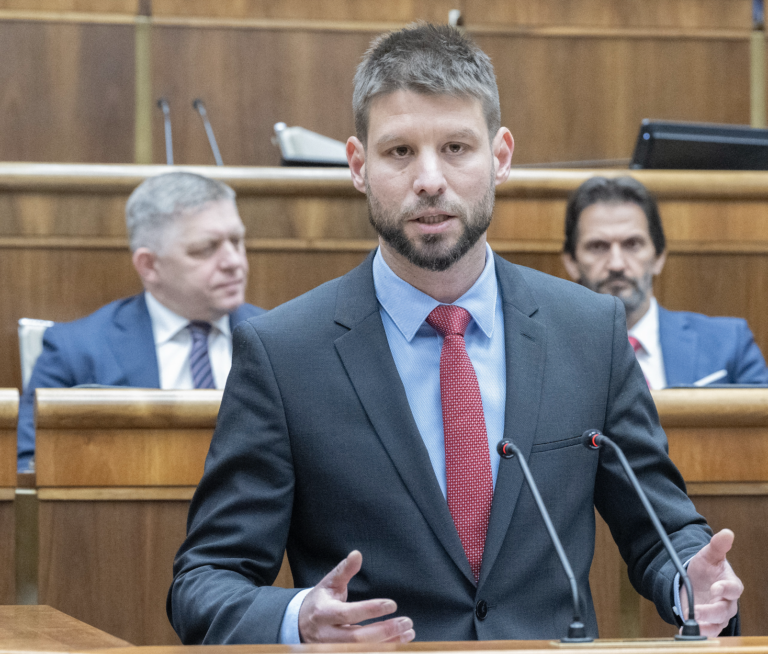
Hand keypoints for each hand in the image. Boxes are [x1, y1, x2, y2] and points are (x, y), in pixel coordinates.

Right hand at [298, 550, 414, 642]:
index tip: (392, 604)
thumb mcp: (329, 584)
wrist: (300, 626)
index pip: (349, 614)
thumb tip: (357, 554)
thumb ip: (344, 570)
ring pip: (362, 651)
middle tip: (406, 622)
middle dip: (384, 631)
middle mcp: (327, 636)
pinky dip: (382, 651)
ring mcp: (332, 650)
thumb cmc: (320, 602)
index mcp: (323, 613)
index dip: (371, 610)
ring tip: (408, 633)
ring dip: (388, 644)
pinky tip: (398, 643)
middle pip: (358, 639)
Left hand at [681, 529, 743, 636]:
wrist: (695, 581)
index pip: (733, 589)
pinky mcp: (709, 622)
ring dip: (705, 624)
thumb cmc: (706, 568)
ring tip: (692, 623)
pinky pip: (707, 630)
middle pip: (725, 610)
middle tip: (698, 610)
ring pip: (717, 623)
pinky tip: (686, 631)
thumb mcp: (708, 555)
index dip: (725, 589)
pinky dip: (698, 632)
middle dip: (712, 611)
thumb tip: (727, 532)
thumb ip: (718, 545)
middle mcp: (727, 602)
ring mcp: (719, 614)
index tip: (715, 588)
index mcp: (731, 585)